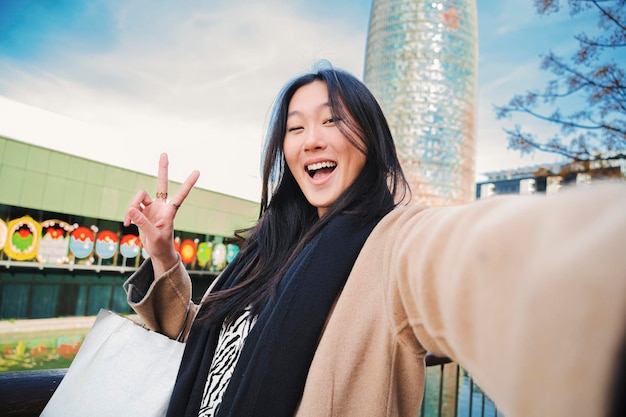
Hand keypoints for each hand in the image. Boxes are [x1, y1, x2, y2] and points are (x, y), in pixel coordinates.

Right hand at [123, 153, 199, 276]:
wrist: (157, 252)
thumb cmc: (161, 246)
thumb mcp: (153, 236)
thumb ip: (143, 223)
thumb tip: (131, 209)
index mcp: (170, 212)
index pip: (181, 195)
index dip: (188, 184)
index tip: (198, 172)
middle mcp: (161, 206)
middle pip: (161, 184)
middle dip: (163, 169)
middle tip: (164, 153)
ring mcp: (151, 207)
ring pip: (139, 196)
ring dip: (131, 207)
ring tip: (129, 222)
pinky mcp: (141, 211)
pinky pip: (132, 207)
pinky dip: (128, 215)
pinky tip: (127, 224)